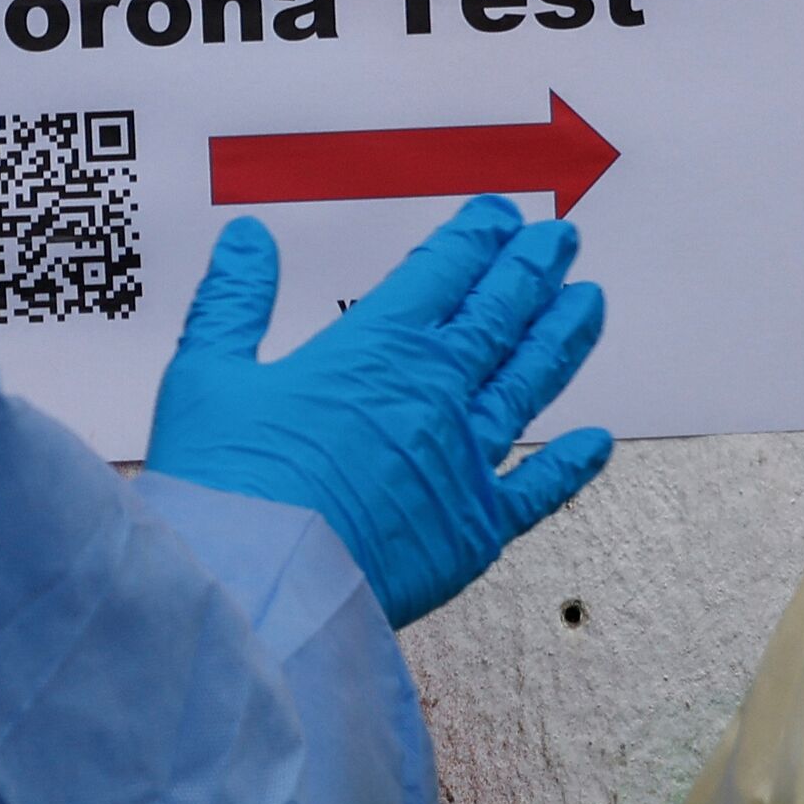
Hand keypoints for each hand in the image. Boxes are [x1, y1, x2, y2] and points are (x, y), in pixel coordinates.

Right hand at [146, 197, 612, 627]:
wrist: (254, 586)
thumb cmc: (226, 488)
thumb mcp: (207, 374)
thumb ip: (234, 300)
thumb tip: (248, 240)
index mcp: (375, 350)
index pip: (442, 272)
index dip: (476, 237)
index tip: (499, 216)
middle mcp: (435, 395)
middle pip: (500, 314)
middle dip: (533, 270)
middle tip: (559, 240)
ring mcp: (464, 461)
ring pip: (530, 383)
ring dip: (563, 337)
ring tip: (589, 302)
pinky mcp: (476, 529)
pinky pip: (538, 490)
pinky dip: (571, 466)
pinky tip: (597, 443)